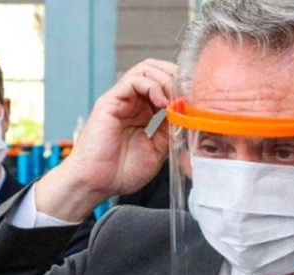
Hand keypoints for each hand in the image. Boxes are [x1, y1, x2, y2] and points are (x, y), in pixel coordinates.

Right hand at [36, 59, 176, 220]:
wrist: (97, 184)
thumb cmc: (121, 173)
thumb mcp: (156, 151)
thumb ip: (169, 131)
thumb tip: (186, 116)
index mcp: (142, 114)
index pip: (164, 87)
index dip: (182, 89)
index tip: (196, 102)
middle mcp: (131, 104)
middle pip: (156, 71)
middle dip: (176, 78)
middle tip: (188, 95)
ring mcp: (120, 101)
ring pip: (145, 70)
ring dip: (166, 79)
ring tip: (175, 98)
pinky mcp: (110, 102)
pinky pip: (133, 81)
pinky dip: (151, 86)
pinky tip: (161, 102)